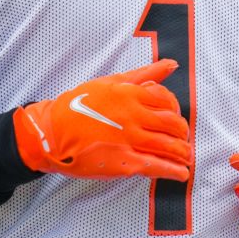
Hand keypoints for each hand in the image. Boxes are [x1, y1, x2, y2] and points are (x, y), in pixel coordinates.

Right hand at [14, 60, 190, 180]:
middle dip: (182, 134)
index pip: (168, 101)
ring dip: (183, 153)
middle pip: (172, 125)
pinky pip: (156, 166)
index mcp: (131, 94)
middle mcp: (133, 116)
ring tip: (186, 157)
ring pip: (168, 146)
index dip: (175, 111)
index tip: (174, 118)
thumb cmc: (78, 105)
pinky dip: (173, 171)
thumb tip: (171, 64)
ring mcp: (129, 140)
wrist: (52, 133)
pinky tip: (181, 174)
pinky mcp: (123, 163)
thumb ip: (144, 74)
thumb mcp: (111, 81)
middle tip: (182, 139)